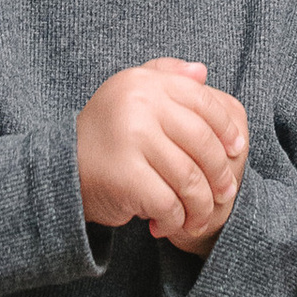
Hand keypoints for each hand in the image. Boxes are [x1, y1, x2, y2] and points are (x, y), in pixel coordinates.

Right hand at [77, 60, 248, 248]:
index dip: (226, 128)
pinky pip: (169, 203)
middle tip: (226, 192)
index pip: (203, 103)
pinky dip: (175, 220)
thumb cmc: (107, 135)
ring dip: (200, 205)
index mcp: (144, 82)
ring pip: (190, 179)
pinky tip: (167, 225)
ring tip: (198, 216)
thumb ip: (165, 77)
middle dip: (220, 173)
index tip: (236, 150)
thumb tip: (203, 72)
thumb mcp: (131, 95)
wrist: (60, 172)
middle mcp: (138, 105)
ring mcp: (132, 140)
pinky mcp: (127, 177)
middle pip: (203, 143)